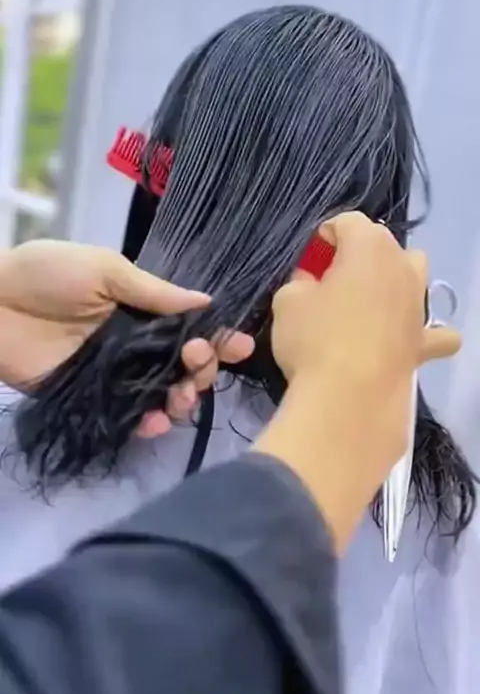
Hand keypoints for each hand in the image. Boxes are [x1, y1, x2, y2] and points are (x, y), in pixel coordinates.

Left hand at [0, 240, 253, 434]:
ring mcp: (115, 373)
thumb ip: (154, 291)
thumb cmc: (48, 275)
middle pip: (184, 364)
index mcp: (141, 308)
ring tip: (182, 398)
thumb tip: (207, 301)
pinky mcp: (92, 399)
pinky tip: (155, 422)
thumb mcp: (105, 270)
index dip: (217, 335)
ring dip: (183, 399)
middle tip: (199, 363)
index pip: (189, 325)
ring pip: (163, 393)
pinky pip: (129, 416)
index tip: (241, 344)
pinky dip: (147, 423)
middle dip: (204, 368)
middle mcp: (135, 343)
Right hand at [255, 213, 461, 551]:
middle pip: (383, 246)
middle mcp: (403, 267)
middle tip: (329, 282)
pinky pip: (434, 332)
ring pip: (414, 277)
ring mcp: (420, 306)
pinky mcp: (424, 344)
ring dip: (393, 282)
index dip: (323, 237)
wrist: (347, 399)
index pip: (346, 222)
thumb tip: (311, 284)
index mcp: (368, 246)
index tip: (306, 260)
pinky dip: (424, 332)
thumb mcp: (287, 301)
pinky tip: (408, 339)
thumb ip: (300, 282)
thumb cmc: (313, 339)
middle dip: (358, 256)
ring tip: (365, 305)